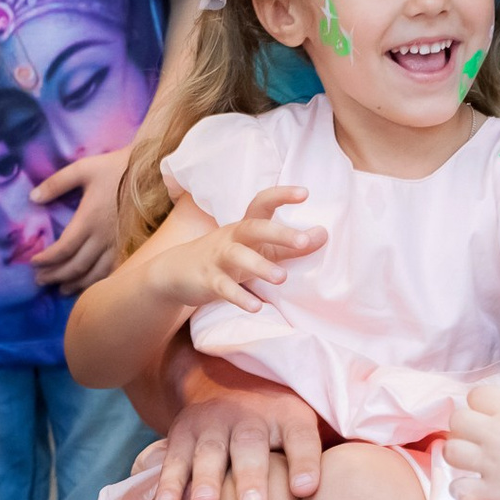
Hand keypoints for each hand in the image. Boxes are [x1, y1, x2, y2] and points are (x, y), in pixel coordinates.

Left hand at [28, 148, 129, 293]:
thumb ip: (56, 183)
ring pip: (94, 274)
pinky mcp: (131, 247)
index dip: (46, 260)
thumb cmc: (116, 169)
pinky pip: (114, 272)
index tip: (34, 262)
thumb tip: (33, 197)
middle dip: (55, 276)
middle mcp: (103, 237)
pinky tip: (91, 286)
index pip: (62, 249)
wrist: (152, 172)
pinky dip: (99, 283)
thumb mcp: (83, 169)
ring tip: (62, 289)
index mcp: (88, 220)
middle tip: (40, 280)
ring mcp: (118, 244)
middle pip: (75, 266)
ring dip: (76, 284)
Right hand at [149, 184, 325, 314]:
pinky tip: (256, 307)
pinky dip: (239, 297)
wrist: (176, 272)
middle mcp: (231, 238)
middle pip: (253, 228)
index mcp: (245, 227)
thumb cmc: (225, 258)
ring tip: (282, 278)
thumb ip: (288, 246)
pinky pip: (223, 288)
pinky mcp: (208, 281)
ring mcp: (217, 259)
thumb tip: (323, 234)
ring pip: (237, 257)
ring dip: (260, 266)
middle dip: (278, 233)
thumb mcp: (256, 249)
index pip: (262, 203)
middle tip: (304, 242)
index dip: (281, 196)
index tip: (305, 193)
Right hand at [154, 348, 324, 499]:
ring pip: (210, 452)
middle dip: (250, 478)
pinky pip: (175, 460)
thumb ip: (330, 453)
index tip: (307, 491)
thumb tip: (374, 492)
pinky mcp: (183, 433)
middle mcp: (251, 418)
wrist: (222, 377)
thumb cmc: (278, 425)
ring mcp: (214, 424)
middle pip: (252, 448)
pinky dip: (169, 482)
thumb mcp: (307, 424)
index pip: (302, 439)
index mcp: (289, 417)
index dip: (304, 463)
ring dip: (205, 479)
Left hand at [445, 374, 499, 499]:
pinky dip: (462, 489)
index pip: (476, 394)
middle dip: (465, 426)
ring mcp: (489, 464)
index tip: (492, 412)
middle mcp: (494, 433)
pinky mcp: (491, 492)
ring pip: (451, 452)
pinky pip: (458, 489)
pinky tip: (474, 489)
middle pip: (457, 420)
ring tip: (473, 461)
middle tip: (480, 435)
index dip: (481, 402)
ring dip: (459, 455)